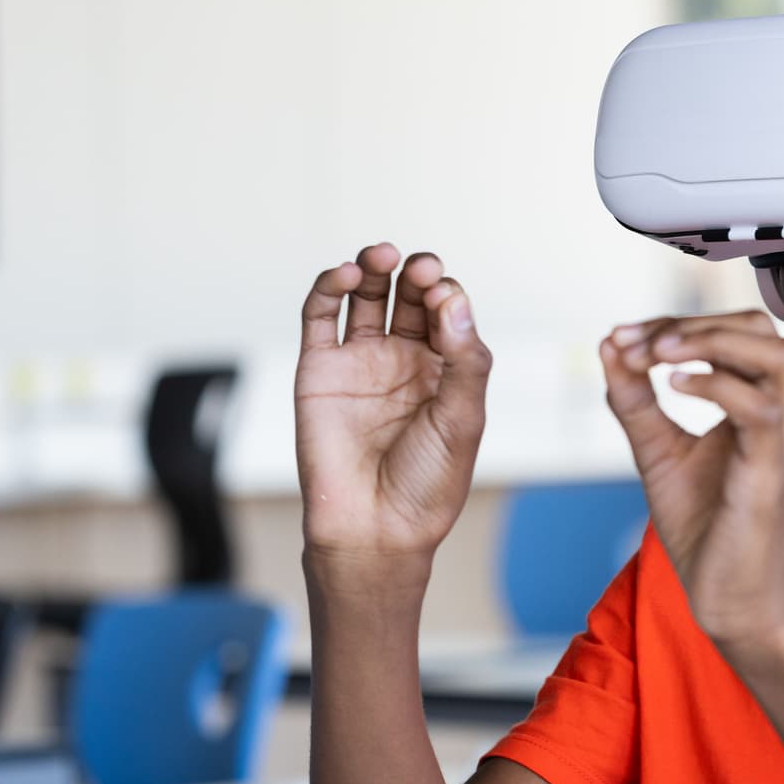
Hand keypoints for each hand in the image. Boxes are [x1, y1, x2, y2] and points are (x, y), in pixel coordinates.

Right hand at [296, 243, 492, 574]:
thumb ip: (464, 359)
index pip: (447, 310)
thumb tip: (453, 299)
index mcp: (444, 370)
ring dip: (374, 265)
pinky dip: (329, 286)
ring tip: (383, 255)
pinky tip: (346, 273)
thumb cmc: (426, 484)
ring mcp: (360, 361)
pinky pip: (320, 315)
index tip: (446, 298)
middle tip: (421, 269)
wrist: (373, 528)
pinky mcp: (320, 368)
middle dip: (417, 272)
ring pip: (366, 294)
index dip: (447, 294)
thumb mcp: (462, 419)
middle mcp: (403, 360)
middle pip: (408, 293)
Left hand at [601, 310, 783, 652]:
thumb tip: (609, 344)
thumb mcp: (659, 453)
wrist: (732, 603)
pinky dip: (715, 385)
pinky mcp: (775, 471)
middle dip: (690, 323)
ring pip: (771, 355)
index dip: (677, 324)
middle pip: (758, 329)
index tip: (621, 338)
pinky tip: (672, 385)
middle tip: (633, 343)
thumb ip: (637, 402)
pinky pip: (758, 408)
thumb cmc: (706, 531)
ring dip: (707, 342)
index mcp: (769, 406)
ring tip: (654, 353)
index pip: (736, 332)